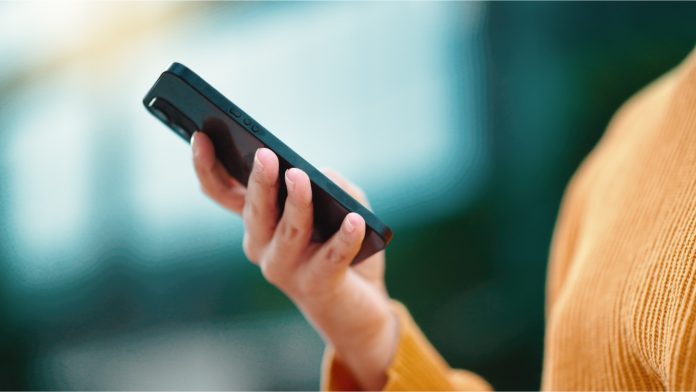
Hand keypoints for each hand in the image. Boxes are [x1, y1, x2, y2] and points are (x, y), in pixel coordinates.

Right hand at [191, 132, 397, 389]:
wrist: (358, 305)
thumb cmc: (342, 245)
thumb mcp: (343, 204)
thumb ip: (334, 184)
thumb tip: (323, 175)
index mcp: (258, 221)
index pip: (223, 192)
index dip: (208, 166)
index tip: (201, 136)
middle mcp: (262, 244)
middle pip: (255, 210)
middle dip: (259, 182)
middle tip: (264, 156)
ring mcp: (285, 268)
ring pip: (289, 231)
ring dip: (296, 203)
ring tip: (301, 177)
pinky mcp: (317, 284)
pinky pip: (331, 257)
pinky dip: (344, 238)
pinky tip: (354, 220)